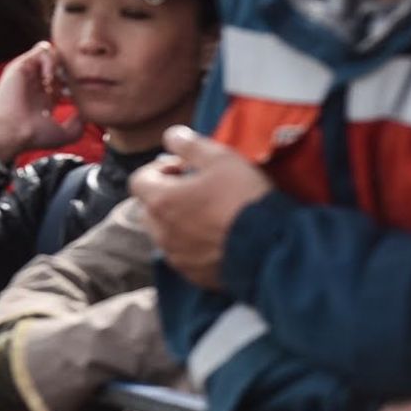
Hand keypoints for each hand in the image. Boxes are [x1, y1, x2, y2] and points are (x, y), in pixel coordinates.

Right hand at [0, 43, 83, 162]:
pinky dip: (50, 60)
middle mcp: (36, 84)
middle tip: (68, 87)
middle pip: (59, 65)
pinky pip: (42, 50)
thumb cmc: (34, 135)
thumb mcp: (64, 134)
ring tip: (56, 81)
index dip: (74, 84)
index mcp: (44, 98)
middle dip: (68, 72)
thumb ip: (78, 126)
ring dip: (59, 64)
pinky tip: (49, 77)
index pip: (63, 81)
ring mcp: (29, 73)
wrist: (12, 130)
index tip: (73, 98)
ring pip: (52, 54)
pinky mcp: (21, 65)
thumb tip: (86, 115)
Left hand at [133, 126, 273, 290]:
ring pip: (164, 233)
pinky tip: (217, 237)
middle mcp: (160, 232)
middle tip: (196, 188)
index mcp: (160, 201)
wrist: (271, 248)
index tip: (183, 168)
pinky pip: (182, 255)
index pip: (139, 180)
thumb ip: (189, 144)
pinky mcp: (193, 275)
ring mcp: (176, 256)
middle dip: (166, 195)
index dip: (158, 169)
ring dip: (177, 220)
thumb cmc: (244, 199)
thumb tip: (170, 135)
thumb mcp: (220, 158)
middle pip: (149, 207)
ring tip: (208, 213)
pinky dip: (191, 243)